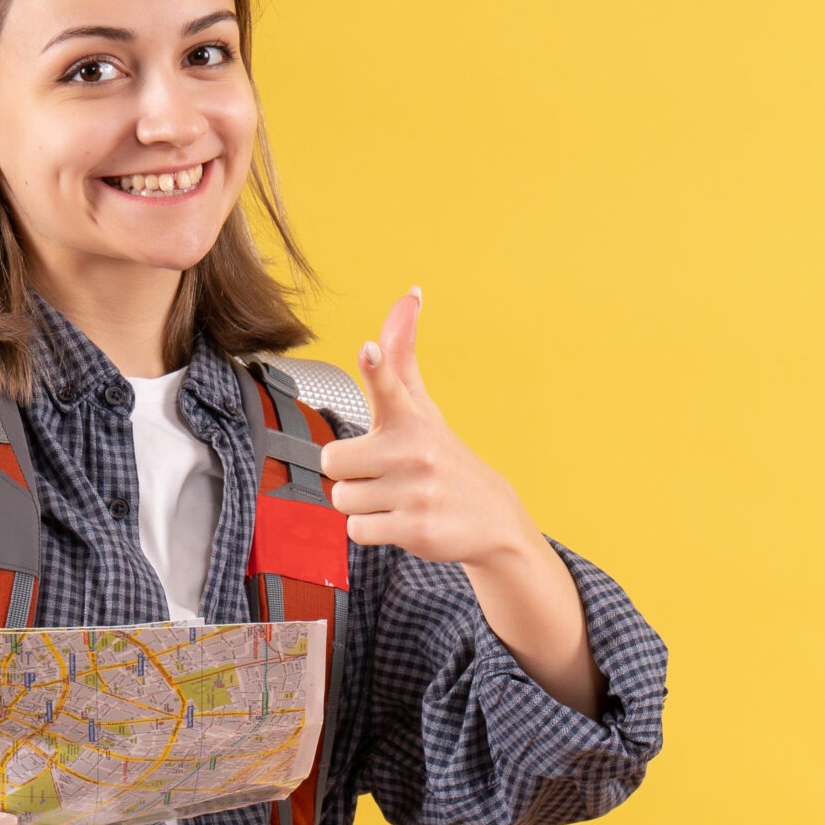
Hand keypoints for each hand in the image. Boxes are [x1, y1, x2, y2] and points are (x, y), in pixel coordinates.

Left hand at [321, 288, 607, 717]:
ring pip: (342, 499)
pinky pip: (356, 530)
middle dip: (350, 473)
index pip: (390, 383)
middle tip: (382, 474)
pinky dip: (372, 530)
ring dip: (361, 504)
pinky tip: (400, 521)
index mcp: (412, 418)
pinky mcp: (414, 529)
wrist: (492, 519)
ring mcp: (415, 491)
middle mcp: (414, 451)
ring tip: (395, 499)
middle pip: (333, 460)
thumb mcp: (425, 407)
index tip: (368, 350)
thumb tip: (409, 294)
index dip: (376, 367)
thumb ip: (403, 356)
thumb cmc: (443, 457)